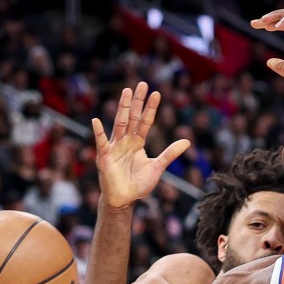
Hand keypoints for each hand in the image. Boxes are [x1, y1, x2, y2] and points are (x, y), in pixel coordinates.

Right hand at [93, 82, 190, 208]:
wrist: (124, 199)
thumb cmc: (138, 184)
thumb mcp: (158, 167)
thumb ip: (170, 154)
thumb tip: (188, 141)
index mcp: (138, 142)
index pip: (146, 121)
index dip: (151, 108)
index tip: (156, 93)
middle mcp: (126, 141)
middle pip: (133, 117)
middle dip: (138, 101)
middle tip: (142, 83)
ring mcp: (115, 147)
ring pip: (120, 123)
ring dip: (123, 108)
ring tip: (126, 92)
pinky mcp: (105, 156)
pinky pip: (102, 142)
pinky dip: (98, 132)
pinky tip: (96, 121)